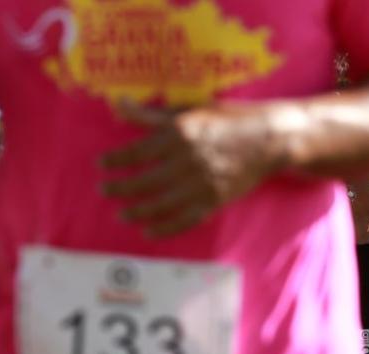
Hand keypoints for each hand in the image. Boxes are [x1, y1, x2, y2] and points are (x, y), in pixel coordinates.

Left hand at [101, 100, 280, 237]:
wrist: (268, 140)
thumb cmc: (227, 120)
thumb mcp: (189, 111)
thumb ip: (152, 115)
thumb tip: (118, 105)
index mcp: (179, 135)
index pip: (137, 152)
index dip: (116, 160)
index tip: (100, 164)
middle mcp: (188, 161)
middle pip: (145, 181)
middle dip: (121, 188)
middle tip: (104, 190)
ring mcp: (203, 184)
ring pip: (163, 204)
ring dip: (139, 211)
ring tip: (122, 214)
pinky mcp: (216, 200)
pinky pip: (186, 219)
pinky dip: (166, 228)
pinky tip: (149, 232)